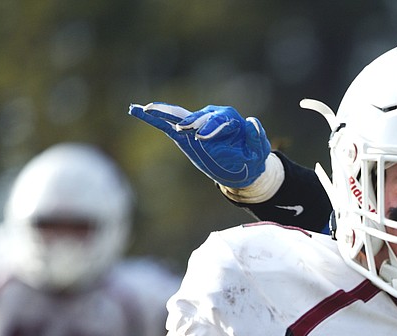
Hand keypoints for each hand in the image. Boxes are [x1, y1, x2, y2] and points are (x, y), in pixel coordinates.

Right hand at [128, 102, 269, 187]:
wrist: (243, 166)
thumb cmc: (252, 156)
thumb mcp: (259, 149)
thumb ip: (256, 136)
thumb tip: (252, 121)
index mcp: (229, 118)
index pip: (219, 120)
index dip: (210, 127)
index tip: (202, 137)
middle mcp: (211, 116)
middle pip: (199, 116)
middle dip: (191, 122)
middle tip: (183, 129)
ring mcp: (197, 124)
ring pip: (180, 115)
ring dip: (164, 112)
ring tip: (147, 109)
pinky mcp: (186, 133)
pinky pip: (168, 123)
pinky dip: (154, 118)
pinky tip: (137, 110)